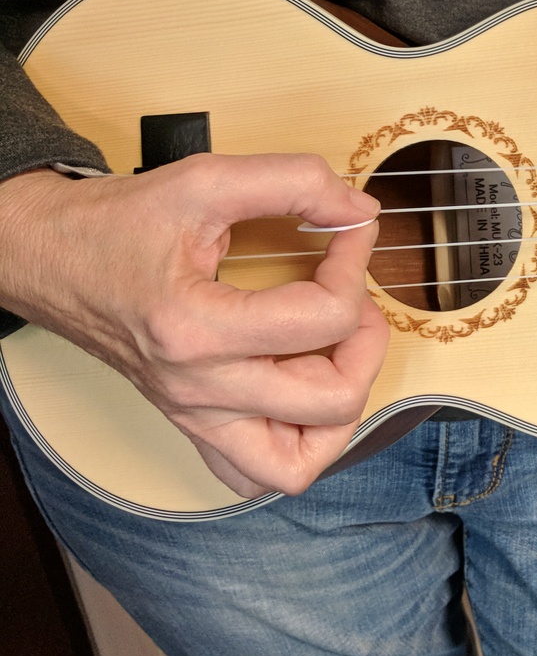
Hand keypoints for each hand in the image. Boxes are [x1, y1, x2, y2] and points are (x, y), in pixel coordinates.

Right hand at [0, 155, 387, 496]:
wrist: (50, 256)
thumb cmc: (117, 224)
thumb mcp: (205, 180)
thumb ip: (293, 181)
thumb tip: (359, 208)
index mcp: (197, 329)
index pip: (326, 317)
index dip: (356, 264)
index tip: (349, 231)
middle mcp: (198, 388)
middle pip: (331, 400)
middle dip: (366, 342)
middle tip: (351, 298)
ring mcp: (195, 415)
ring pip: (297, 465)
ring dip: (340, 407)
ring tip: (334, 351)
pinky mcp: (194, 424)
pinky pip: (256, 475)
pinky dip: (298, 444)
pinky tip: (303, 390)